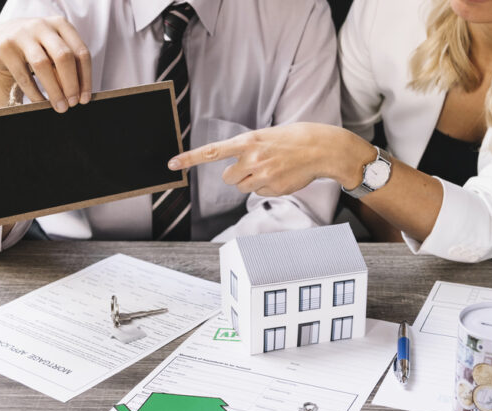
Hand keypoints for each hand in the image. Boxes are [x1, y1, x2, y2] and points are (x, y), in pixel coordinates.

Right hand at [0, 16, 91, 112]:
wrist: (2, 37)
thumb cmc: (38, 47)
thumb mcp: (55, 48)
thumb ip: (68, 64)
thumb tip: (80, 94)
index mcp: (61, 25)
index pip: (81, 53)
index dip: (85, 78)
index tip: (85, 98)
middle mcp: (42, 26)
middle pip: (64, 57)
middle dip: (71, 84)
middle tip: (73, 103)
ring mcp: (22, 35)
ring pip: (42, 65)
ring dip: (54, 90)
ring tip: (60, 107)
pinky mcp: (5, 48)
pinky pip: (23, 75)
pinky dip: (34, 93)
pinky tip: (41, 103)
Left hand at [167, 122, 376, 195]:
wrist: (320, 148)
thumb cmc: (292, 139)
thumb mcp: (266, 136)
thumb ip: (247, 150)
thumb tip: (236, 172)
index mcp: (248, 142)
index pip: (211, 152)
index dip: (189, 159)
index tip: (171, 164)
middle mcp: (252, 159)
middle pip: (229, 178)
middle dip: (237, 175)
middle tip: (254, 166)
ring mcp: (263, 176)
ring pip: (243, 188)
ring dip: (252, 182)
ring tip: (272, 169)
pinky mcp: (274, 188)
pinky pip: (259, 193)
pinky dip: (267, 187)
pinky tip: (281, 176)